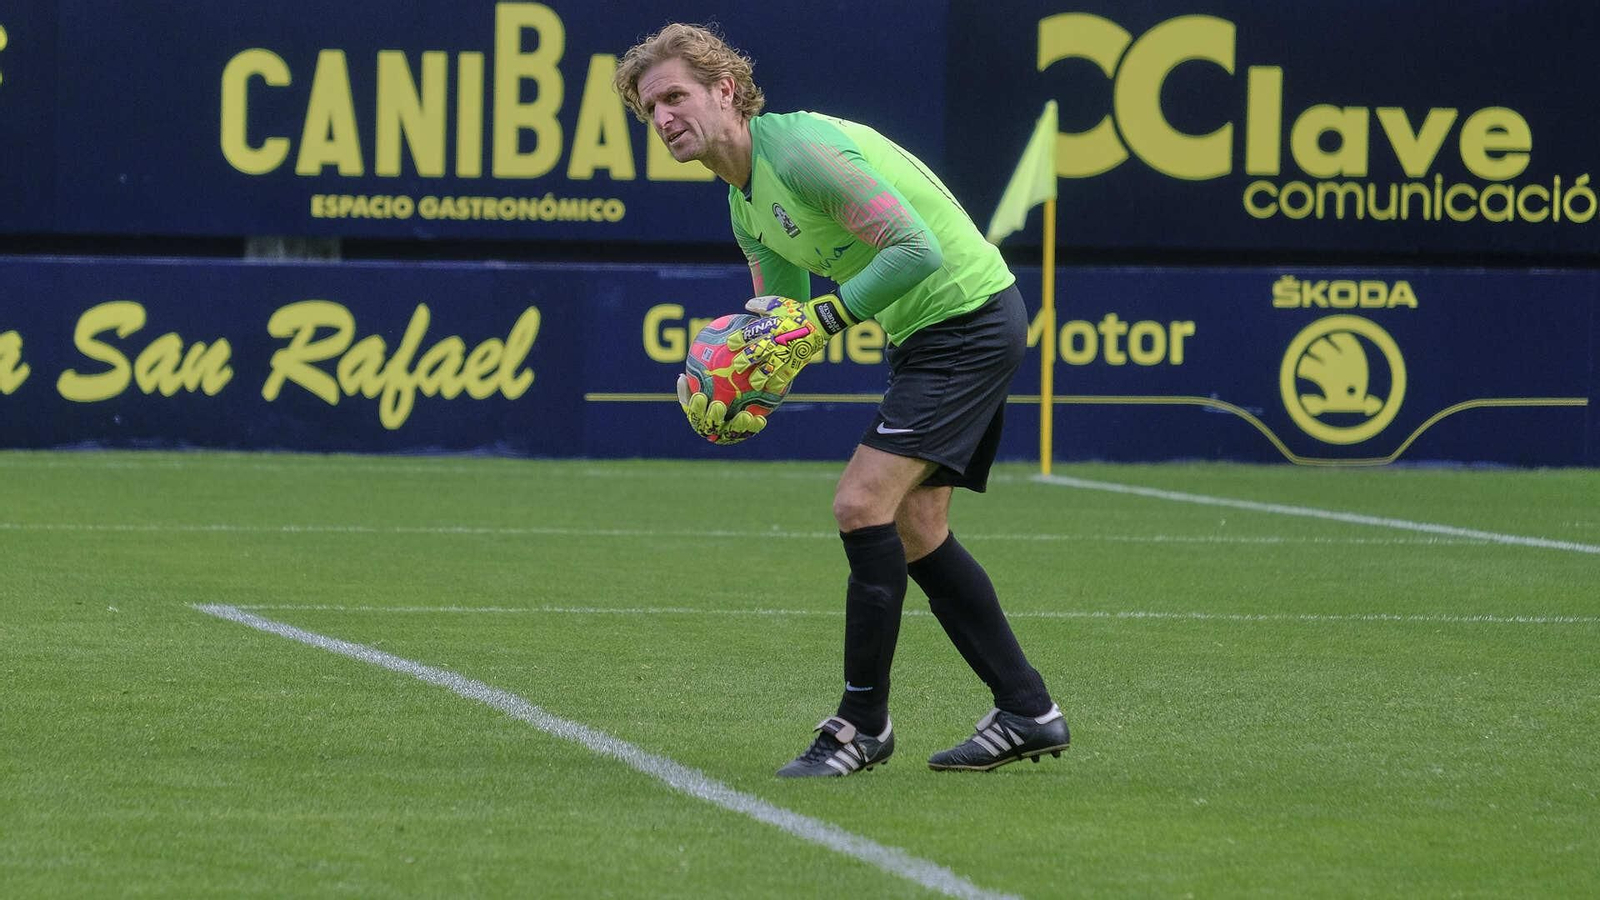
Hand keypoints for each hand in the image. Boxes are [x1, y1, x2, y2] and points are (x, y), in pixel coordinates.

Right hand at [675, 374, 767, 444]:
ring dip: (738, 424)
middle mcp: (711, 429)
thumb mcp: (700, 384)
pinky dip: (754, 426)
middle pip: (711, 425)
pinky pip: (750, 431)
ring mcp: (728, 434)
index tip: (700, 395)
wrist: (733, 399)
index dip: (696, 407)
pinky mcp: (743, 434)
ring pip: (732, 431)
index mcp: (698, 418)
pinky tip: (760, 419)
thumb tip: (681, 377)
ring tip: (744, 415)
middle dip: (714, 416)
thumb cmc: (711, 389)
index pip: (694, 413)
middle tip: (718, 405)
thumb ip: (691, 383)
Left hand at [727, 294, 856, 394]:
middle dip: (745, 360)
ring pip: (770, 368)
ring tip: (754, 384)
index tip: (730, 344)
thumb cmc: (797, 311)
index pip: (750, 332)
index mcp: (771, 325)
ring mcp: (787, 352)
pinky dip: (779, 384)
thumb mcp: (779, 304)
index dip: (738, 339)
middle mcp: (777, 340)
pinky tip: (772, 389)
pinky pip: (786, 375)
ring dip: (760, 377)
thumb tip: (747, 305)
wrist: (820, 321)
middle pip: (757, 352)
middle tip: (737, 367)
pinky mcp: (797, 361)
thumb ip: (762, 305)